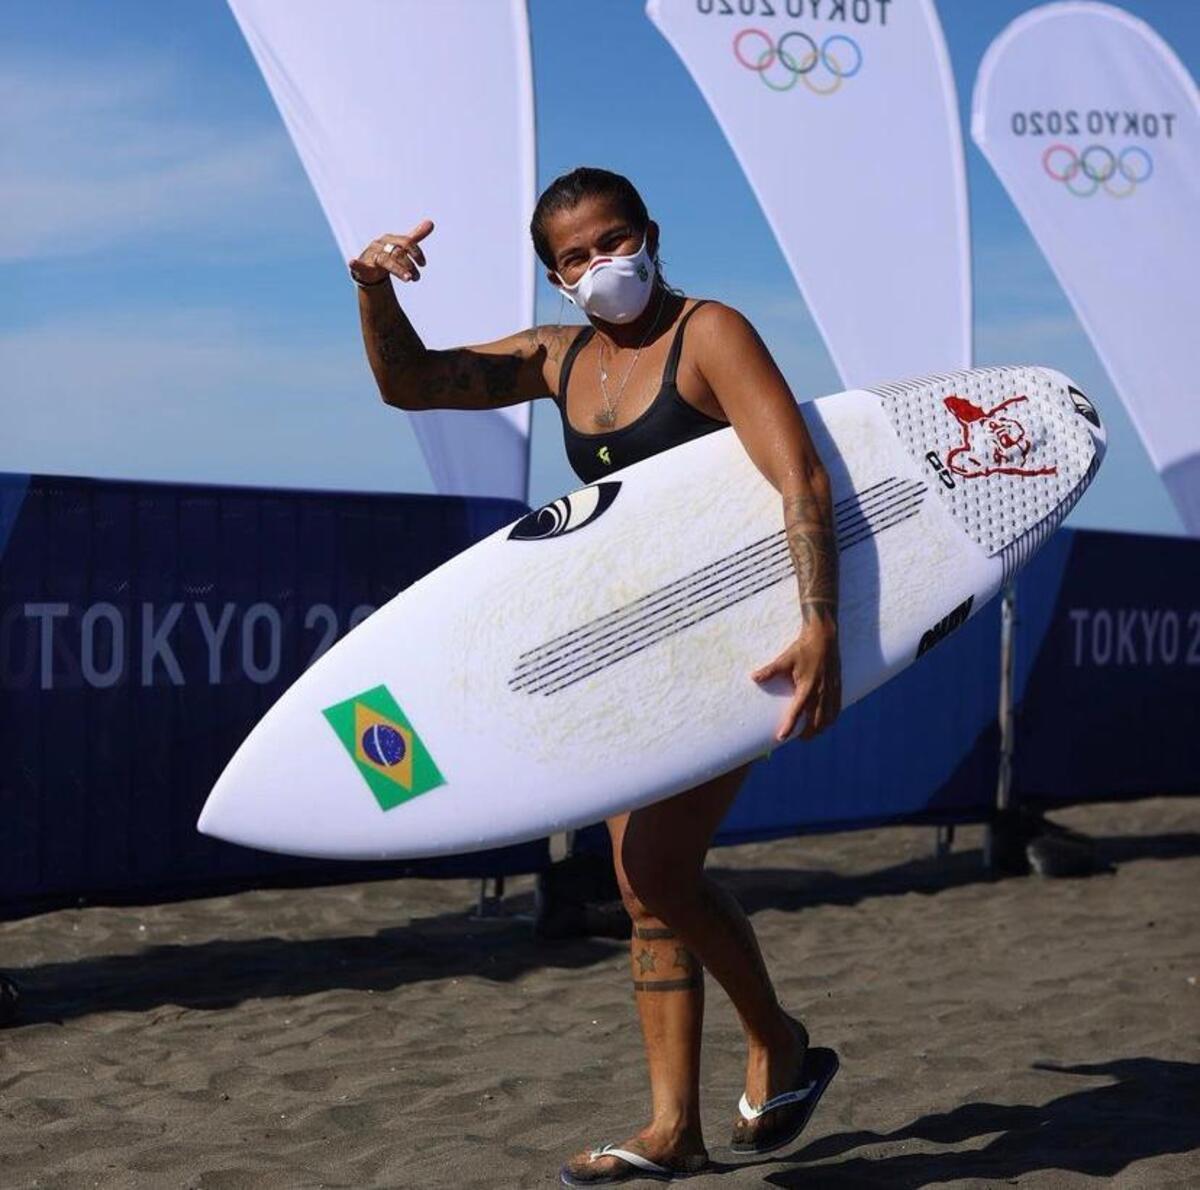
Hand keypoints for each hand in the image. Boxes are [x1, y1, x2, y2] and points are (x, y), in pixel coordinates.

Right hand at [349, 219, 433, 284]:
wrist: (370, 266)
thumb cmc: (388, 254)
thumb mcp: (402, 245)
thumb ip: (416, 235)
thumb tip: (431, 222)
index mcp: (391, 239)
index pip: (406, 242)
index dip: (416, 252)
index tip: (423, 265)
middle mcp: (380, 244)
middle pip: (397, 252)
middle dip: (409, 265)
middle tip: (417, 278)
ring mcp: (370, 254)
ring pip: (385, 260)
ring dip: (398, 269)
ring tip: (409, 279)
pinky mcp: (362, 266)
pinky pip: (358, 264)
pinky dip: (355, 263)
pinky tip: (352, 261)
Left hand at [751, 613, 841, 741]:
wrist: (824, 638)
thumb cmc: (802, 648)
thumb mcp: (784, 659)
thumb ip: (770, 671)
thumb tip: (753, 677)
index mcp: (807, 687)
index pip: (797, 712)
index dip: (789, 727)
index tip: (781, 737)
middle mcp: (821, 692)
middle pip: (816, 722)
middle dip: (808, 733)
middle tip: (798, 738)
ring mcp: (832, 691)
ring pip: (828, 718)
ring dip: (820, 729)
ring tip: (812, 733)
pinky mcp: (838, 687)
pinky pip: (837, 709)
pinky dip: (831, 719)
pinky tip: (826, 721)